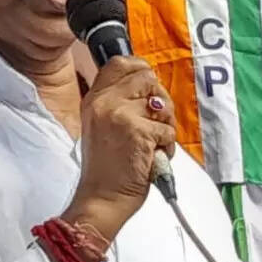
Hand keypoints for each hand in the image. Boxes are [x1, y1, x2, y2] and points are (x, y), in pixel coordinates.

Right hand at [62, 56, 175, 239]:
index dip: (140, 69)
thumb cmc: (106, 168)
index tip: (148, 85)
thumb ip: (119, 102)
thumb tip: (149, 85)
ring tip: (152, 144)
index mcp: (94, 99)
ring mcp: (120, 115)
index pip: (119, 63)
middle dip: (159, 100)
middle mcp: (104, 102)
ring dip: (165, 125)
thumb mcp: (101, 126)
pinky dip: (167, 146)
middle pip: (147, 78)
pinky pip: (168, 129)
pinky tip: (153, 157)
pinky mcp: (139, 131)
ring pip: (162, 104)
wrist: (102, 198)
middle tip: (154, 124)